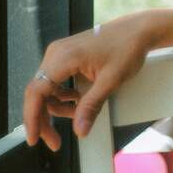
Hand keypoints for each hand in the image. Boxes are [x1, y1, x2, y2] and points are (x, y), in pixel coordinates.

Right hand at [22, 11, 163, 150]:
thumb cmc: (127, 48)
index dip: (32, 118)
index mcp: (62, 57)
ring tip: (79, 115)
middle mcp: (56, 54)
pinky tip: (78, 102)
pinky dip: (64, 96)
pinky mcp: (67, 56)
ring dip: (58, 107)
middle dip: (45, 119)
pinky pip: (56, 80)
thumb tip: (80, 130)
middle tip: (55, 142)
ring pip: (47, 88)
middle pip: (38, 93)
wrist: (139, 30)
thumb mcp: (110, 81)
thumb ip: (91, 106)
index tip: (35, 139)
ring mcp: (60, 53)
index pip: (36, 92)